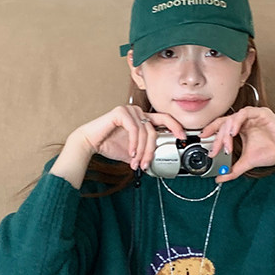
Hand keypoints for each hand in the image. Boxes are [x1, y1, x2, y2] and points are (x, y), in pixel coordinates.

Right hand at [71, 104, 188, 172]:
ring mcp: (130, 110)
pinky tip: (130, 152)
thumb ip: (144, 153)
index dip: (175, 126)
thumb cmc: (109, 144)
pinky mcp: (121, 112)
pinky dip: (133, 143)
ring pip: (144, 132)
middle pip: (154, 131)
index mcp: (142, 118)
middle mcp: (138, 112)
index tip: (182, 137)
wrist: (91, 143)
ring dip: (141, 150)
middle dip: (150, 151)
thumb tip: (155, 163)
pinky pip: (134, 129)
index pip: (164, 119)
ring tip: (135, 161)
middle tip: (146, 163)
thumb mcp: (133, 152)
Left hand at [207, 107, 274, 181]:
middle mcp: (246, 120)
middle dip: (218, 138)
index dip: (211, 130)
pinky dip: (237, 122)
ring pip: (233, 118)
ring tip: (226, 144)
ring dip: (227, 131)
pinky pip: (245, 113)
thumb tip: (220, 178)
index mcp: (242, 127)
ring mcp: (254, 115)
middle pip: (225, 123)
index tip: (203, 138)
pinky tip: (234, 132)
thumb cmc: (272, 153)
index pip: (222, 125)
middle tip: (215, 150)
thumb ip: (233, 169)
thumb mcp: (247, 162)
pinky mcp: (262, 113)